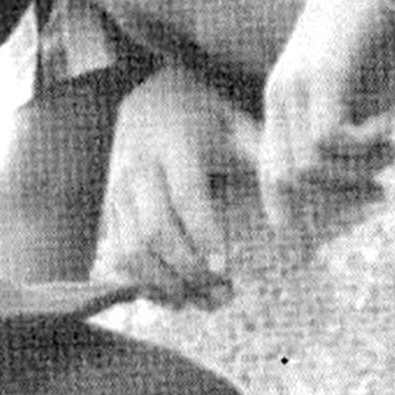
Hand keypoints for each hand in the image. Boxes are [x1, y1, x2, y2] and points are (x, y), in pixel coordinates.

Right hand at [96, 66, 257, 305]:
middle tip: (219, 293)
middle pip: (154, 231)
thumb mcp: (238, 126)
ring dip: (163, 281)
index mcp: (174, 146)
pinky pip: (118, 255)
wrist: (148, 95)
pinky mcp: (108, 211)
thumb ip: (265, 163)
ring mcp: (117, 193)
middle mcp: (138, 170)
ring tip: (197, 299)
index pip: (186, 197)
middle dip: (186, 268)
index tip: (225, 268)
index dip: (204, 236)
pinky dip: (142, 280)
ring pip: (131, 249)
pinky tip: (171, 292)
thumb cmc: (203, 115)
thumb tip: (287, 216)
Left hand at [259, 0, 394, 229]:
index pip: (271, 175)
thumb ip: (352, 130)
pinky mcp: (321, 75)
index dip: (291, 209)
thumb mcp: (363, 91)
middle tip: (384, 184)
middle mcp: (279, 100)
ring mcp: (295, 86)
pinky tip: (392, 126)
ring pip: (308, 167)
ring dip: (359, 169)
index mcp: (283, 105)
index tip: (323, 227)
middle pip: (290, 181)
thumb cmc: (383, 26)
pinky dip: (363, 146)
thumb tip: (361, 182)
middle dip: (340, 194)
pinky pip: (327, 141)